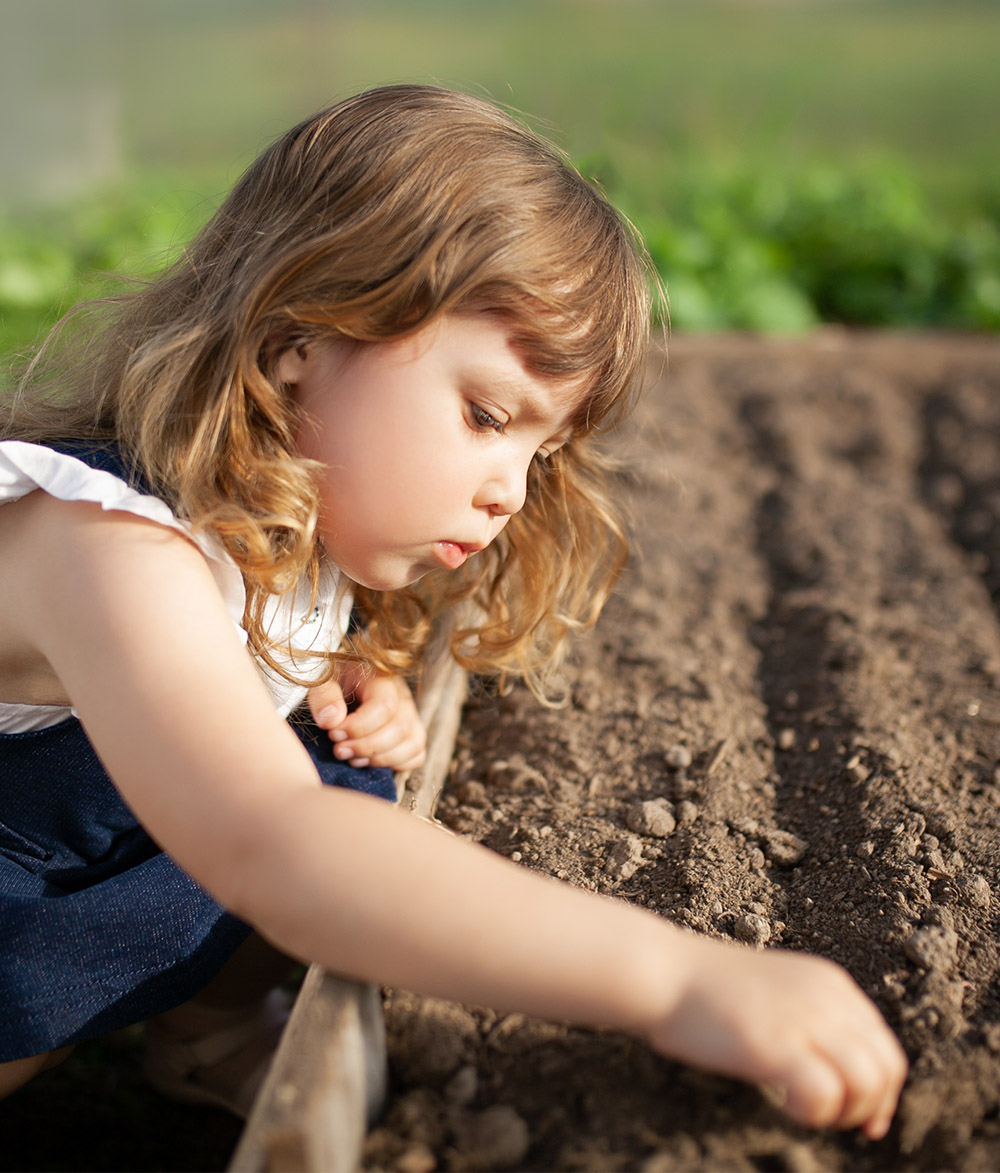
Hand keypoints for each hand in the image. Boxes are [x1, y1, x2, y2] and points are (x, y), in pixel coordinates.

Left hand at [308, 664, 425, 770]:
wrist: (342, 683)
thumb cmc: (333, 682)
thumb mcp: (321, 681)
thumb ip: (323, 696)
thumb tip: (331, 720)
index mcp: (382, 679)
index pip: (385, 705)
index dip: (359, 727)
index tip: (334, 734)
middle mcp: (402, 697)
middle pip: (400, 728)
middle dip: (366, 747)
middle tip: (339, 750)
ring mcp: (411, 716)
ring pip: (413, 744)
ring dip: (380, 759)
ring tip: (352, 758)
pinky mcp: (411, 734)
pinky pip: (417, 756)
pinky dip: (395, 764)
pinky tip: (369, 761)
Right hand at [646, 935, 906, 1139]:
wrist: (663, 972)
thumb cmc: (708, 990)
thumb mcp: (778, 991)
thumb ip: (812, 1018)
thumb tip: (839, 1073)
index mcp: (830, 983)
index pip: (885, 1045)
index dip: (880, 1090)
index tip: (860, 1117)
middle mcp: (826, 997)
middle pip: (886, 1067)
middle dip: (870, 1106)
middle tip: (831, 1118)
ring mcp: (802, 1019)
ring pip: (867, 1083)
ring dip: (844, 1112)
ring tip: (806, 1110)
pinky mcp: (775, 1045)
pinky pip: (825, 1094)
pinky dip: (814, 1113)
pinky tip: (784, 1105)